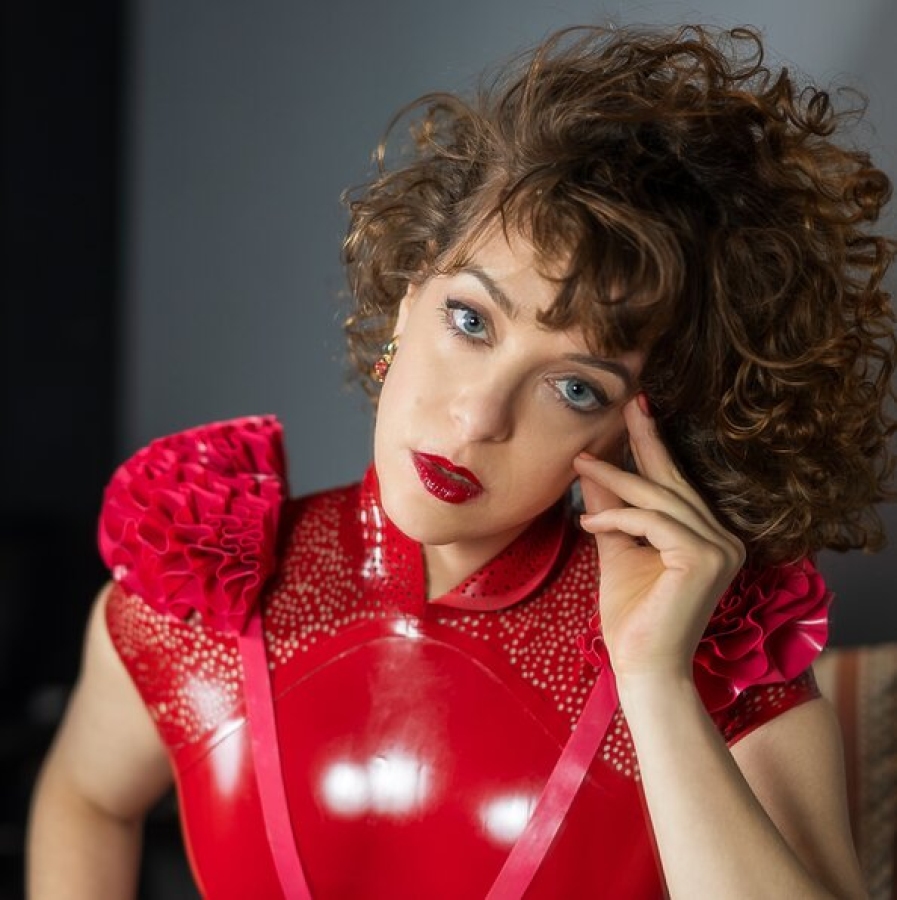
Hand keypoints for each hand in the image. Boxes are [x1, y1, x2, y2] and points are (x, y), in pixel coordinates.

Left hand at [574, 394, 744, 683]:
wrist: (642, 668)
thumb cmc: (632, 617)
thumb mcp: (617, 550)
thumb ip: (612, 511)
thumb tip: (594, 470)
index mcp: (708, 537)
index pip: (675, 485)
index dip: (653, 448)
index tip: (635, 411)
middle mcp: (724, 538)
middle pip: (672, 482)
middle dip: (645, 440)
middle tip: (626, 404)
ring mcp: (720, 548)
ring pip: (659, 498)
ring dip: (615, 479)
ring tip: (580, 465)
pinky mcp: (704, 558)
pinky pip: (652, 521)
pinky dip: (618, 518)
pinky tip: (588, 525)